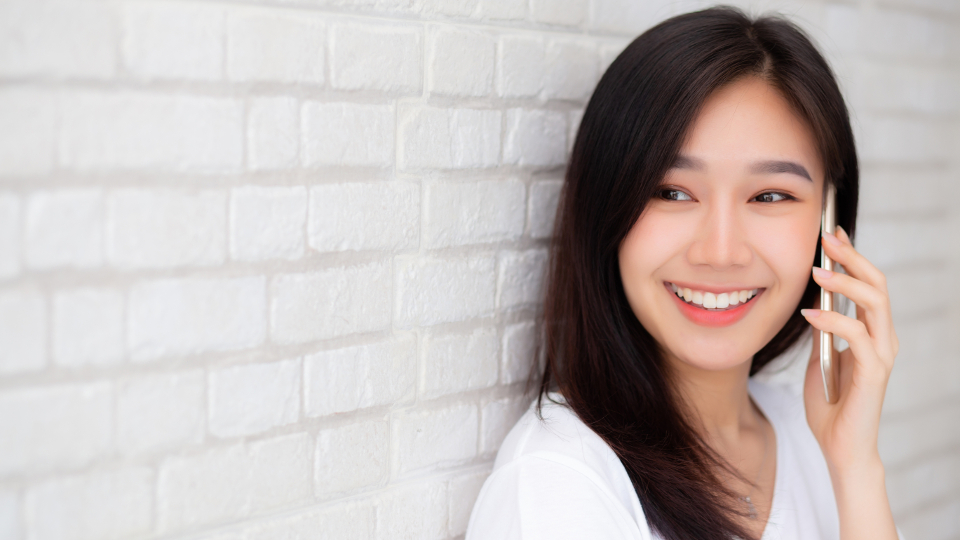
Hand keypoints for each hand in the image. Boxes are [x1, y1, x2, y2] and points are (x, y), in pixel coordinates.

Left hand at [801, 226, 898, 473]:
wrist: (840, 446)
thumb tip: (810, 300)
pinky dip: (832, 320)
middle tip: (827, 238)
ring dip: (844, 283)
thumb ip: (822, 331)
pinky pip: (856, 335)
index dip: (853, 256)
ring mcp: (882, 354)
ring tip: (816, 270)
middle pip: (877, 285)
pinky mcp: (874, 372)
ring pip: (874, 304)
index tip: (832, 231)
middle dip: (852, 257)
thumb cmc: (830, 404)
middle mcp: (883, 339)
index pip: (868, 284)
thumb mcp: (820, 357)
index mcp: (872, 333)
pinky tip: (808, 313)